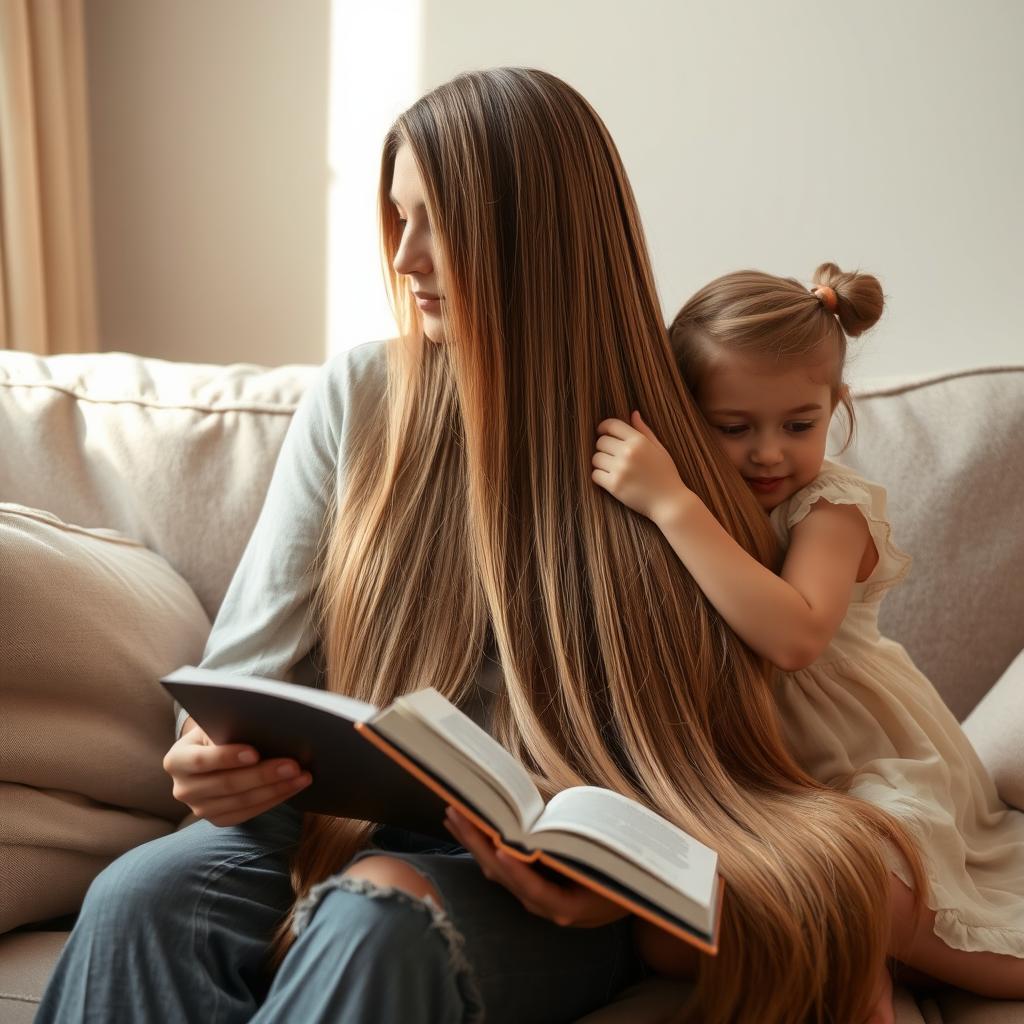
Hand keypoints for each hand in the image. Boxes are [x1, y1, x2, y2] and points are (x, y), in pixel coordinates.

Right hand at [163, 716, 311, 826]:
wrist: (209, 755)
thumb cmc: (217, 732)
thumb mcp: (215, 725)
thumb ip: (230, 727)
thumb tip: (264, 728)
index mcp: (176, 760)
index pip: (202, 760)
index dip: (229, 757)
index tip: (255, 752)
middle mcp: (183, 789)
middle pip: (227, 784)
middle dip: (263, 774)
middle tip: (293, 765)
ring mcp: (199, 809)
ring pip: (242, 801)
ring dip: (276, 789)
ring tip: (302, 776)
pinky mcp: (218, 820)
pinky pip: (248, 813)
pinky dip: (274, 799)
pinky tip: (293, 787)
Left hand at [444, 807, 628, 927]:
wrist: (635, 898)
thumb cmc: (623, 873)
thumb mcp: (609, 863)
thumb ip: (580, 850)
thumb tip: (550, 825)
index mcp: (568, 907)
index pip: (535, 888)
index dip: (517, 868)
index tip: (500, 846)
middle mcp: (546, 907)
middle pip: (505, 876)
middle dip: (477, 843)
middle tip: (455, 812)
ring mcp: (536, 900)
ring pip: (497, 872)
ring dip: (475, 842)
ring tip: (454, 814)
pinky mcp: (531, 889)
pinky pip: (502, 869)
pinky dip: (485, 847)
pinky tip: (471, 829)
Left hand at [592, 411, 690, 524]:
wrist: (670, 502)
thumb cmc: (666, 474)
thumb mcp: (659, 448)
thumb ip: (644, 431)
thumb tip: (633, 413)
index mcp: (639, 441)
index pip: (611, 425)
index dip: (603, 427)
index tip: (602, 432)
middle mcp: (628, 452)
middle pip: (600, 442)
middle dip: (603, 447)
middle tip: (611, 455)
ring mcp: (620, 469)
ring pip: (596, 458)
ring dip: (600, 462)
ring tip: (611, 468)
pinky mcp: (614, 485)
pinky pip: (595, 475)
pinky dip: (599, 476)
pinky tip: (609, 479)